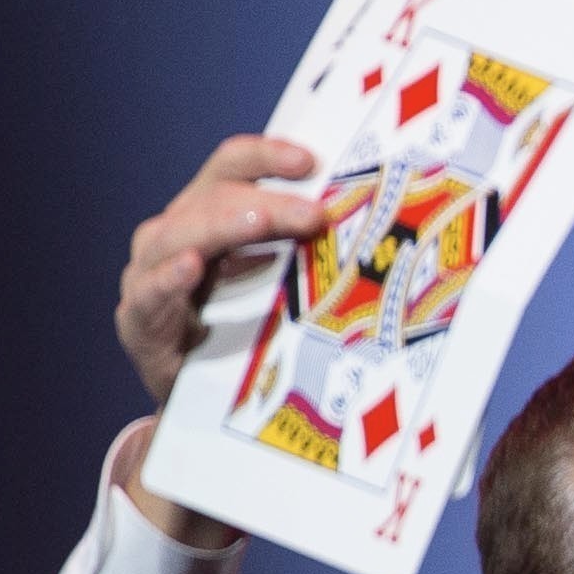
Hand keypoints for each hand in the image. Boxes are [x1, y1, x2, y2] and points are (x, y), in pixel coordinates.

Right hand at [115, 133, 327, 544]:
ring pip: (173, 233)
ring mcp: (154, 276)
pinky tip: (189, 270)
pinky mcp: (140, 323)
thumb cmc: (265, 345)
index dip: (269, 156)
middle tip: (312, 213)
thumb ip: (340, 278)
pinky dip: (166, 279)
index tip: (313, 161)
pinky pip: (147, 295)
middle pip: (211, 196)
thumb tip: (433, 273)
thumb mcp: (304, 304)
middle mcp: (179, 236)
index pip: (235, 168)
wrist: (214, 416)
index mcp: (217, 219)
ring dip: (220, 225)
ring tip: (260, 223)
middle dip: (264, 200)